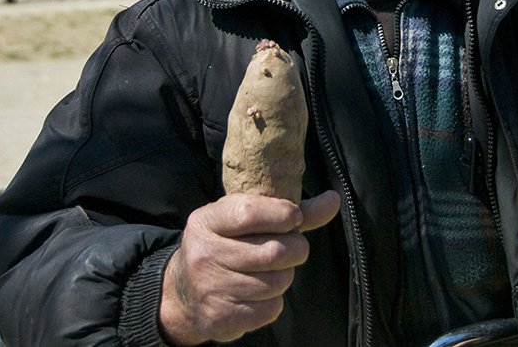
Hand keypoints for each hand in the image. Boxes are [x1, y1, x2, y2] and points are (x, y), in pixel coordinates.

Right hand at [159, 190, 340, 344]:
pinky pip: (271, 308)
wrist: (183, 292)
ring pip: (277, 282)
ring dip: (285, 276)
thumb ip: (289, 211)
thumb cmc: (225, 244)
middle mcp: (204, 255)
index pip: (249, 213)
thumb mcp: (244, 219)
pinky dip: (274, 300)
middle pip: (273, 252)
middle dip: (295, 249)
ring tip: (271, 270)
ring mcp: (210, 289)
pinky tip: (258, 292)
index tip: (294, 217)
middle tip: (293, 247)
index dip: (282, 214)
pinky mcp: (221, 318)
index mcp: (207, 221)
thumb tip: (333, 200)